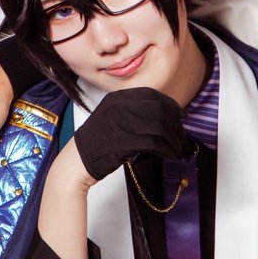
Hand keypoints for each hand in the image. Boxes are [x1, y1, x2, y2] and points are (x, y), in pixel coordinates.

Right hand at [73, 88, 188, 182]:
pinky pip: (153, 143)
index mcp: (117, 98)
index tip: (181, 115)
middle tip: (181, 136)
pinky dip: (165, 149)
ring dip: (172, 139)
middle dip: (175, 124)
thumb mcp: (113, 118)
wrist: (75, 163)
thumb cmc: (97, 143)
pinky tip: (169, 154)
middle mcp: (119, 107)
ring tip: (177, 148)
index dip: (171, 105)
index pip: (152, 95)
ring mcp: (120, 123)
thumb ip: (134, 112)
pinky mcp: (122, 142)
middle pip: (158, 110)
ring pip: (158, 127)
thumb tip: (165, 115)